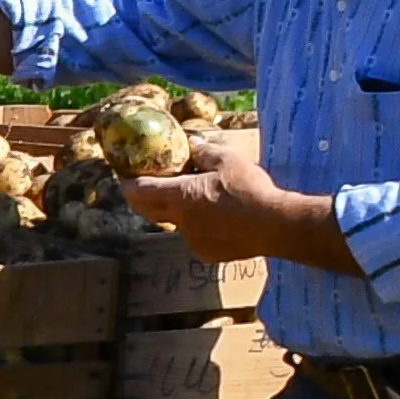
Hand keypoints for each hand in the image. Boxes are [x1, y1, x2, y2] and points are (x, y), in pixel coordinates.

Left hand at [121, 145, 351, 272]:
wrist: (275, 225)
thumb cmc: (250, 190)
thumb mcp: (227, 160)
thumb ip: (204, 152)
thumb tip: (192, 146)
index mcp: (179, 198)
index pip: (139, 192)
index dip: (128, 182)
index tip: (124, 174)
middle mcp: (180, 222)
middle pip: (148, 210)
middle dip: (143, 197)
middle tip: (147, 184)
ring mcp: (192, 240)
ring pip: (175, 223)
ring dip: (177, 210)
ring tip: (194, 197)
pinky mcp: (207, 253)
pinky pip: (194, 235)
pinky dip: (198, 224)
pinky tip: (217, 216)